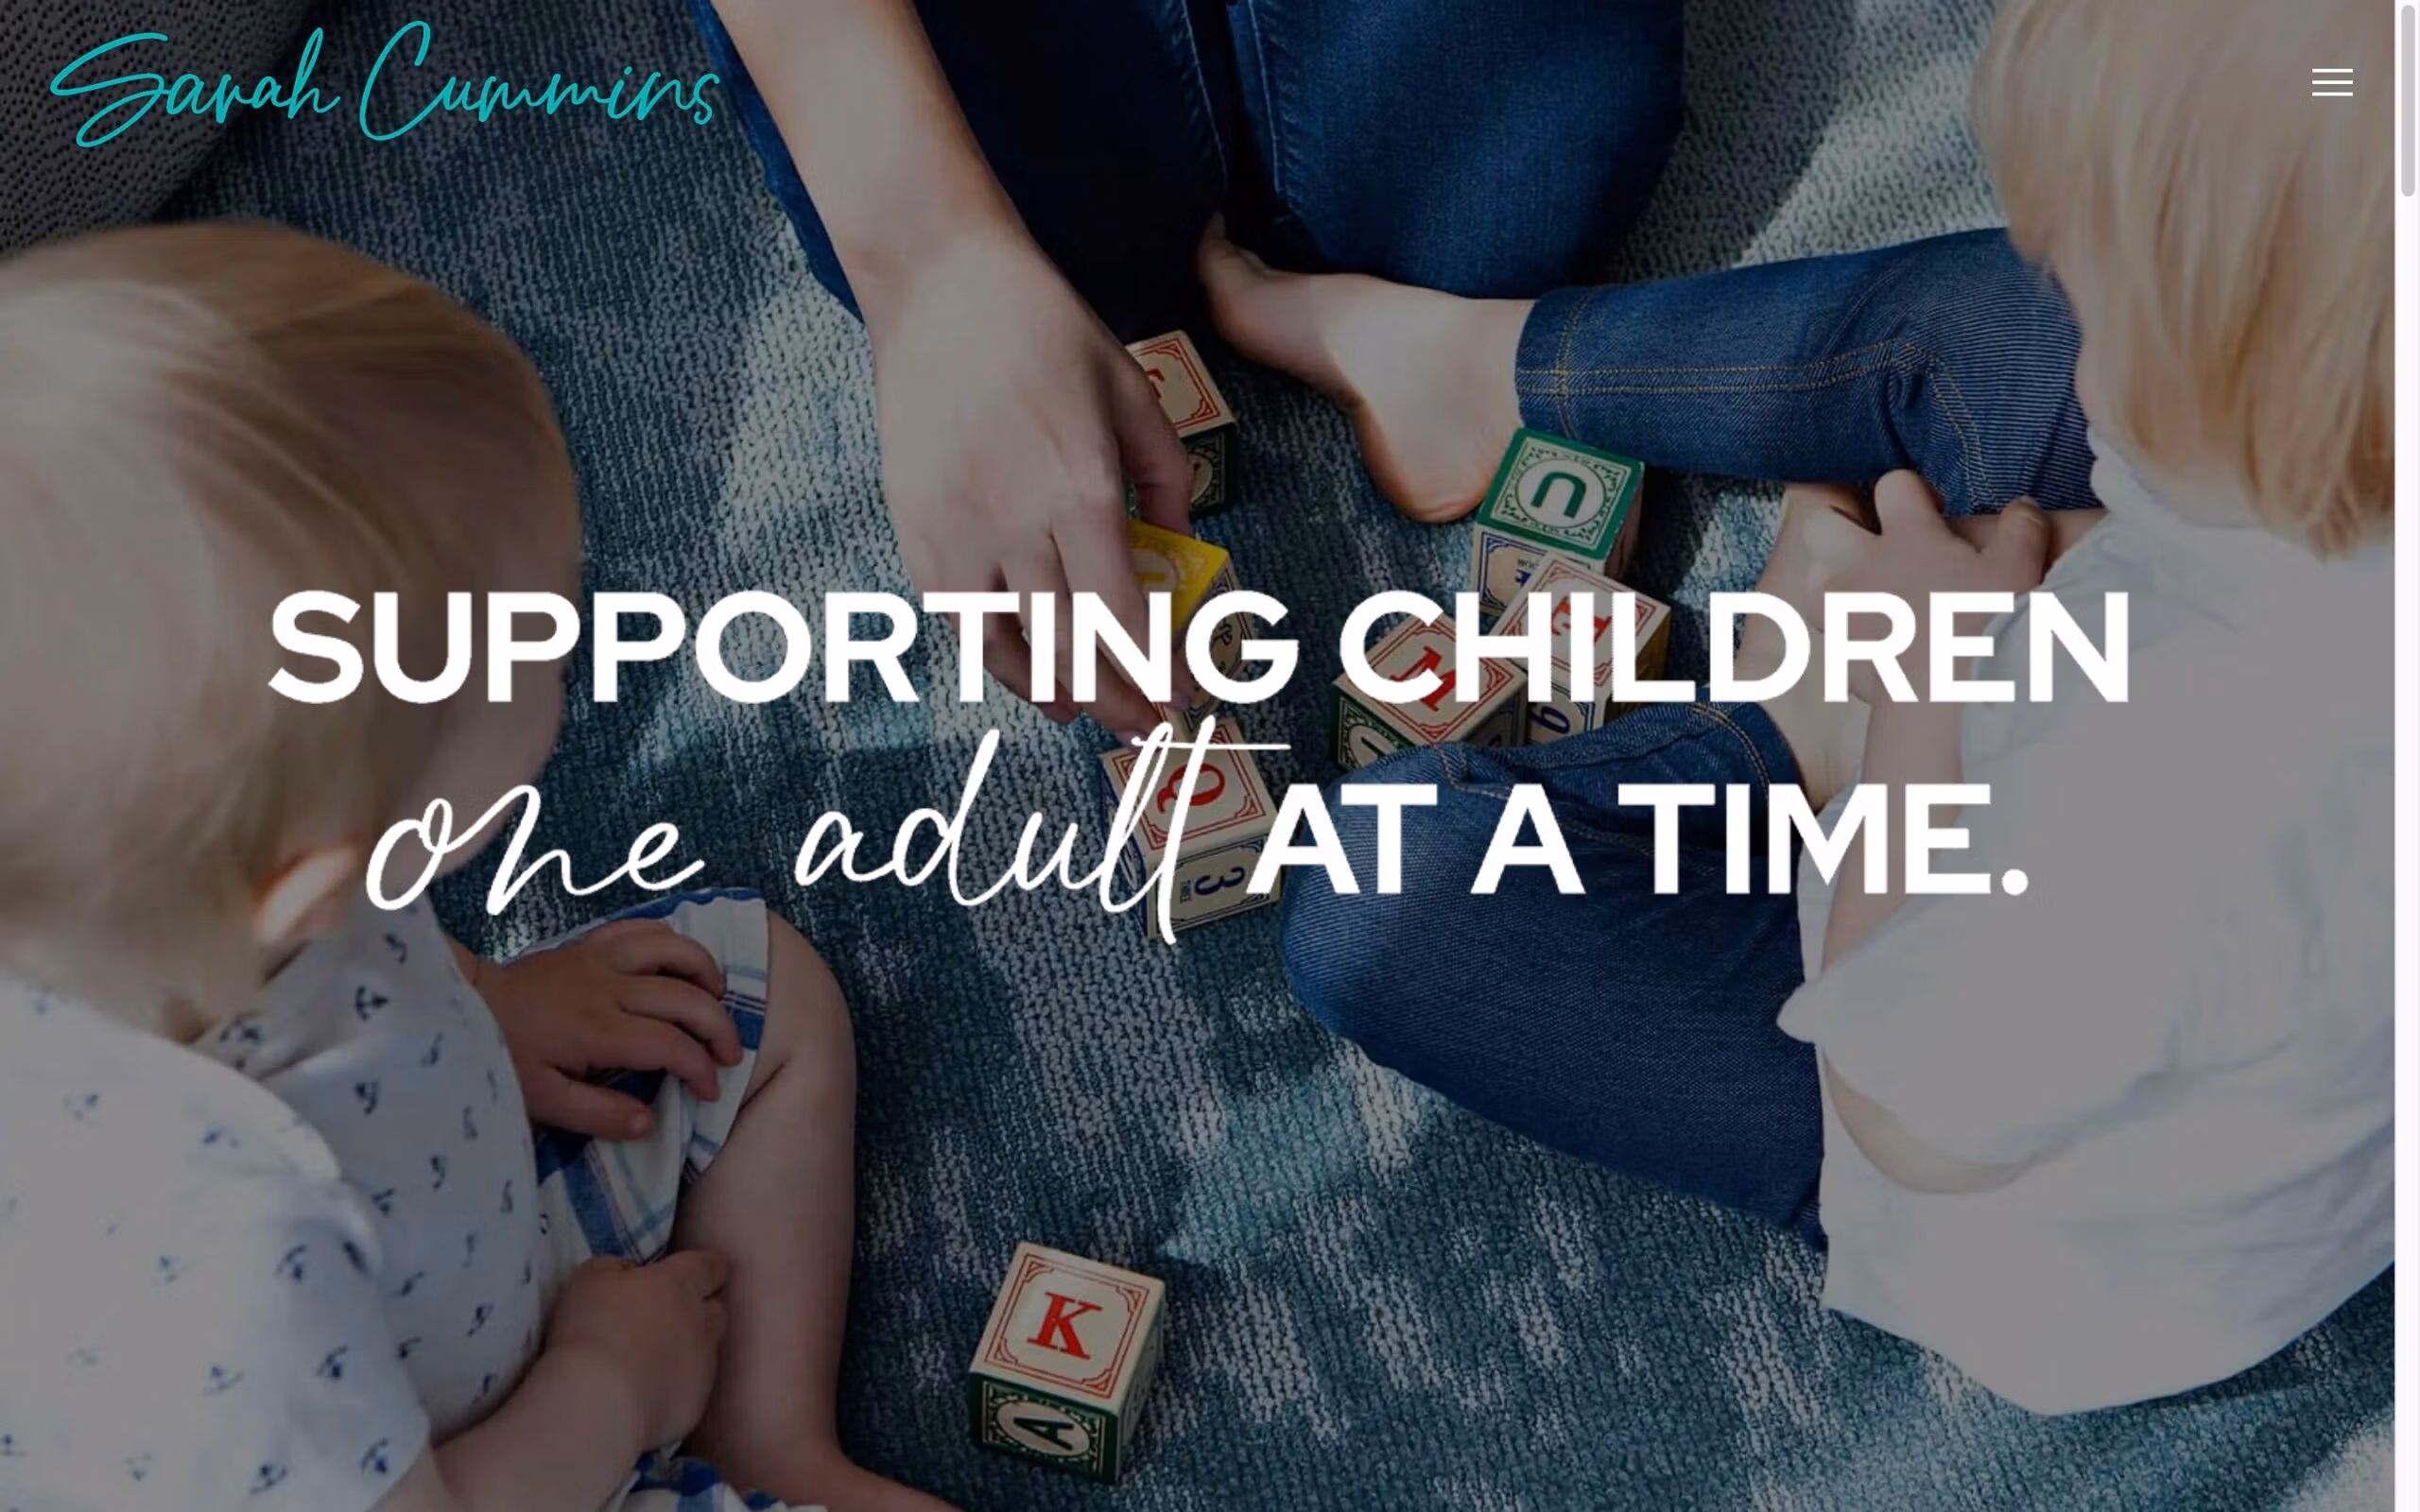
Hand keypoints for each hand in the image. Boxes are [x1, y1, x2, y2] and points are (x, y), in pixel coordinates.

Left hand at [468, 920, 740, 1139]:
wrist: (464, 1005)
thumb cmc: (502, 1057)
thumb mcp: (542, 1101)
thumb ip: (598, 1114)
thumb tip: (650, 1122)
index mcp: (598, 1030)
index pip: (671, 1045)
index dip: (701, 1068)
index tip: (709, 1091)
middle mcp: (609, 987)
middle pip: (686, 998)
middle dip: (720, 1028)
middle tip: (730, 1055)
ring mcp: (601, 959)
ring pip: (673, 950)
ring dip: (706, 973)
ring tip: (717, 1000)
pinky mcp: (591, 944)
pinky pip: (642, 929)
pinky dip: (672, 942)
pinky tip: (681, 964)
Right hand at [545, 1252, 729, 1449]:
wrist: (599, 1402)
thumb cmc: (591, 1330)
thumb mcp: (591, 1278)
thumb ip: (617, 1268)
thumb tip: (629, 1273)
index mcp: (680, 1284)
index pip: (711, 1266)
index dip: (704, 1268)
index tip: (693, 1272)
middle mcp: (701, 1323)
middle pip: (716, 1310)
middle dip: (701, 1310)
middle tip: (669, 1317)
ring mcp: (703, 1367)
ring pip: (708, 1351)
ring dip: (689, 1351)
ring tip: (655, 1360)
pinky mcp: (696, 1405)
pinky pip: (693, 1390)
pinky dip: (677, 1388)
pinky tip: (648, 1394)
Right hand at [860, 227, 1193, 738]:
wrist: (940, 287)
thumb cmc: (1047, 331)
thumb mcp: (1133, 393)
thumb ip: (1167, 479)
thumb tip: (1181, 549)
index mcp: (1081, 491)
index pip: (1123, 619)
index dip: (1156, 674)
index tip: (1182, 701)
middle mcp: (1016, 524)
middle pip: (1070, 648)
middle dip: (1116, 700)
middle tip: (1146, 725)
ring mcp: (957, 531)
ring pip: (1007, 648)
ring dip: (1052, 690)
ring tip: (1082, 708)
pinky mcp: (915, 528)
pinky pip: (957, 616)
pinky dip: (994, 651)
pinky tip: (1024, 662)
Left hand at [1786, 473, 2052, 702]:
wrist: (1949, 701)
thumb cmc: (1986, 626)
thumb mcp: (2019, 569)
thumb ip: (2022, 529)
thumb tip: (2023, 506)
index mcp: (1906, 538)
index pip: (1893, 485)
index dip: (1911, 490)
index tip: (1933, 510)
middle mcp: (1862, 568)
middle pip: (1820, 525)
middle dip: (1838, 521)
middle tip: (1869, 536)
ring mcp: (1843, 613)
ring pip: (1812, 581)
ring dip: (1831, 580)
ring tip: (1863, 591)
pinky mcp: (1840, 657)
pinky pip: (1829, 635)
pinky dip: (1845, 634)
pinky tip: (1875, 643)